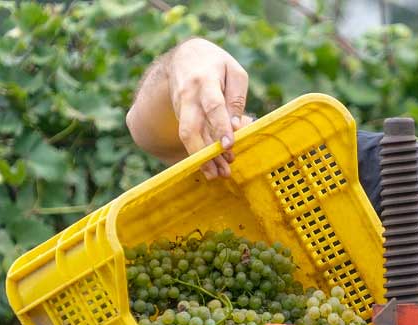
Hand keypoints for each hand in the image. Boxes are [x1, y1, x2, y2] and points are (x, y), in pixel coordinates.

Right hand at [166, 38, 249, 178]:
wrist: (184, 57)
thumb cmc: (216, 65)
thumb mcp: (233, 72)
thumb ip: (236, 99)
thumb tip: (237, 127)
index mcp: (205, 80)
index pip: (213, 106)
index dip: (220, 126)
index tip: (229, 145)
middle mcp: (188, 96)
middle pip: (190, 128)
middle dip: (205, 153)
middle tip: (222, 172)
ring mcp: (180, 108)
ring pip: (188, 137)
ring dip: (202, 158)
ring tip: (219, 174)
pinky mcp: (179, 117)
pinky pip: (190, 137)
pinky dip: (200, 152)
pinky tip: (212, 165)